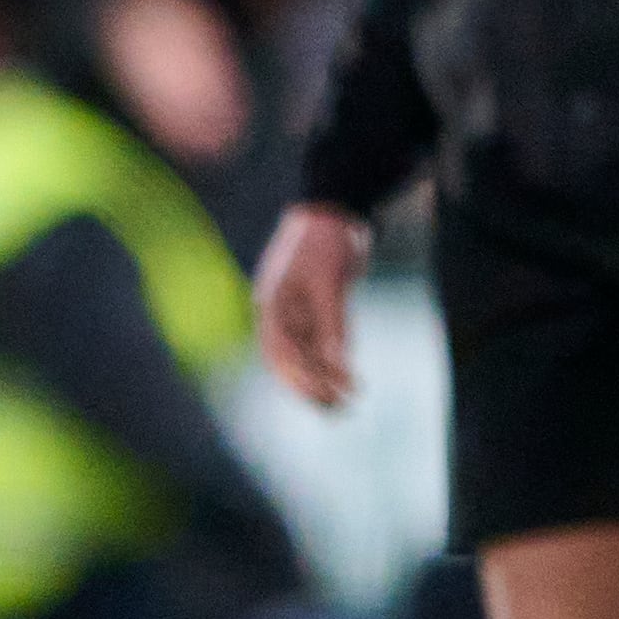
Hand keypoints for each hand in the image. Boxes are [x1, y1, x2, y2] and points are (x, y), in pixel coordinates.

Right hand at [257, 202, 370, 409]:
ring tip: (343, 403)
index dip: (299, 378)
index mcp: (272, 305)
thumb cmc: (324, 240)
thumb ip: (332, 324)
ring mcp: (297, 308)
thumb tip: (337, 365)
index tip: (323, 396)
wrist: (336, 207)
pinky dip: (332, 360)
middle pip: (290, 359)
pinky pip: (320, 342)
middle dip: (310, 386)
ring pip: (306, 354)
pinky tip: (347, 377)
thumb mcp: (328, 282)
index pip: (280, 353)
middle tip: (336, 410)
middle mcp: (280, 311)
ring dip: (323, 378)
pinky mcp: (317, 305)